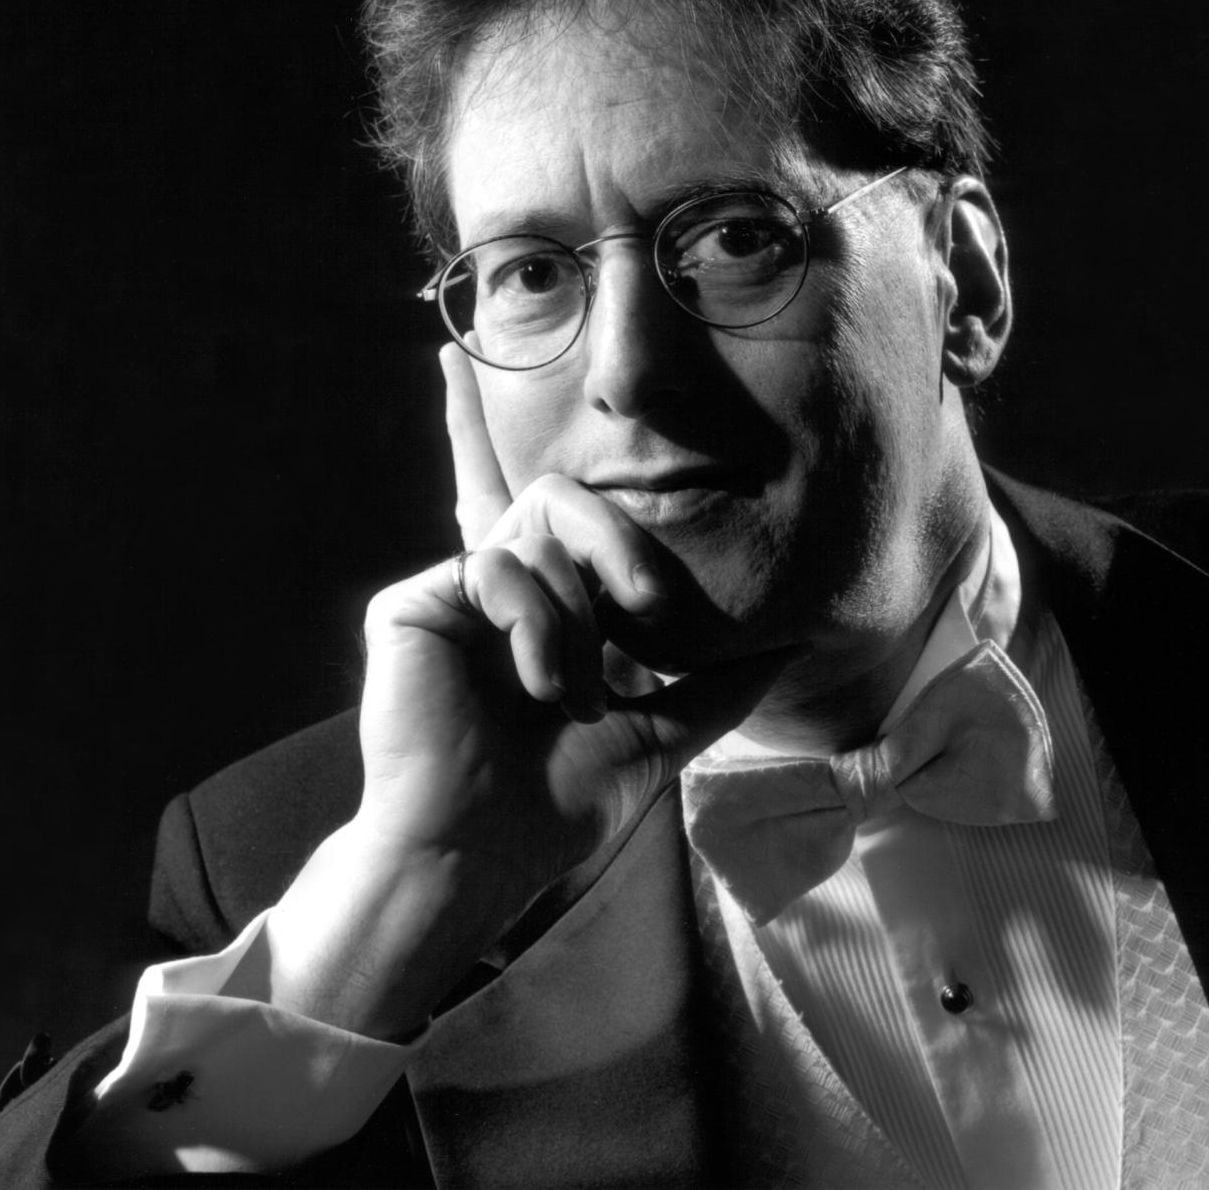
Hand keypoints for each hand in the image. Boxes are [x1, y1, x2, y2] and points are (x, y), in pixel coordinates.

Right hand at [356, 344, 791, 892]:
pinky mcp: (414, 600)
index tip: (454, 355)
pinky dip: (538, 626)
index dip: (482, 424)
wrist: (481, 854)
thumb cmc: (557, 800)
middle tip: (651, 614)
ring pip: (544, 525)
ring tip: (570, 694)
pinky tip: (535, 685)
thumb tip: (794, 642)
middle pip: (568, 497)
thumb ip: (717, 682)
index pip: (536, 508)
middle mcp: (502, 583)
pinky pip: (500, 565)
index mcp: (547, 604)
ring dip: (579, 618)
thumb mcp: (659, 733)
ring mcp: (456, 589)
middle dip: (625, 546)